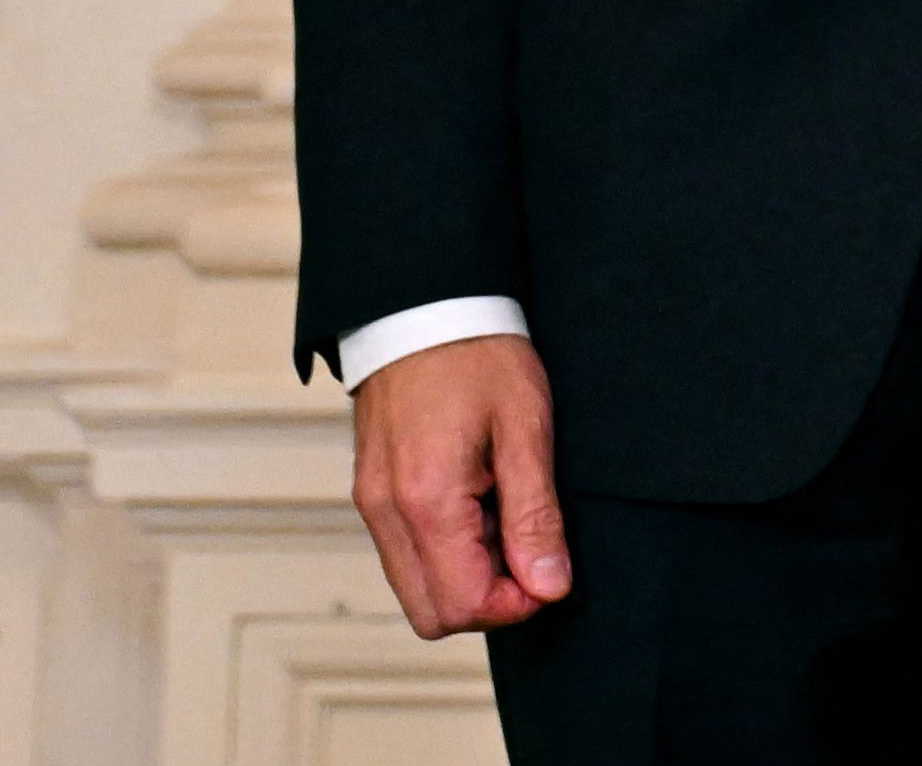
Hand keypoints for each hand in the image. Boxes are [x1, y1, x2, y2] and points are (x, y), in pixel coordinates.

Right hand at [347, 335, 572, 637]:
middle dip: (488, 600)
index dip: (516, 603)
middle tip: (529, 548)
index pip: (462, 605)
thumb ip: (534, 516)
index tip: (548, 569)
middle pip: (431, 613)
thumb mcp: (526, 430)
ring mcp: (372, 505)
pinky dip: (446, 549)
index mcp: (426, 502)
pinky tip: (479, 501)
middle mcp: (386, 513)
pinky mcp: (372, 494)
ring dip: (467, 573)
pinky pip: (406, 553)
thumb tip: (549, 586)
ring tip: (504, 512)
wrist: (424, 307)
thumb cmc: (478, 356)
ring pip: (416, 587)